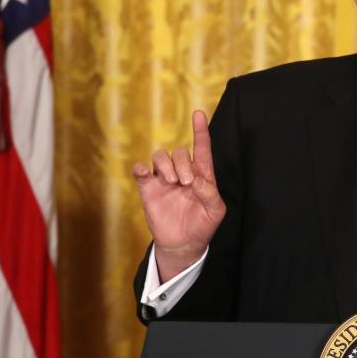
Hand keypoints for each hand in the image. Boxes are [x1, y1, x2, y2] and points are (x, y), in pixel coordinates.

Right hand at [133, 110, 226, 282]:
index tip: (198, 114)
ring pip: (161, 156)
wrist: (182, 244)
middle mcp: (183, 172)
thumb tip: (196, 180)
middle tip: (186, 183)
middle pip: (180, 152)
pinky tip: (145, 173)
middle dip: (183, 164)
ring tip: (172, 182)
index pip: (202, 148)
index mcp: (202, 174)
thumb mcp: (215, 211)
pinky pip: (141, 170)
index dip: (200, 130)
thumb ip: (210, 194)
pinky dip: (141, 168)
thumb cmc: (202, 225)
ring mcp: (164, 179)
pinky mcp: (148, 188)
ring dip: (166, 165)